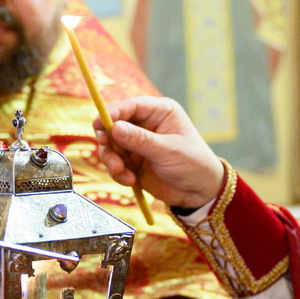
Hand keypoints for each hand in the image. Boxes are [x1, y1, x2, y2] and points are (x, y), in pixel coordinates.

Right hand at [95, 96, 224, 210]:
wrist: (199, 192)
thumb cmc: (193, 164)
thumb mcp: (168, 150)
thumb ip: (140, 140)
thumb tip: (114, 127)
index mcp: (160, 112)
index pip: (131, 105)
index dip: (113, 112)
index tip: (99, 123)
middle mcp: (145, 124)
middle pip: (114, 124)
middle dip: (108, 139)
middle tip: (107, 150)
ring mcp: (137, 144)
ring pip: (110, 145)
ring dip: (111, 159)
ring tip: (121, 172)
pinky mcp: (132, 162)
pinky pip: (115, 163)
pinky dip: (118, 172)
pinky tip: (130, 181)